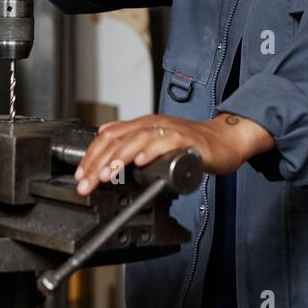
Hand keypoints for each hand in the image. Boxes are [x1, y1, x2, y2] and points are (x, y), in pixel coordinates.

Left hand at [73, 112, 274, 195]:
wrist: (225, 141)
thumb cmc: (192, 145)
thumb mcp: (157, 142)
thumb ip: (134, 143)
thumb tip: (108, 144)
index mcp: (142, 125)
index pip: (108, 136)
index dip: (92, 155)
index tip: (82, 176)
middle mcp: (153, 124)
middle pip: (118, 139)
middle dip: (98, 162)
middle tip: (87, 183)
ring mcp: (170, 130)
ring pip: (137, 139)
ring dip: (119, 158)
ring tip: (107, 174)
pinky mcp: (187, 139)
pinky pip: (166, 142)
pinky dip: (151, 151)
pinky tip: (141, 162)